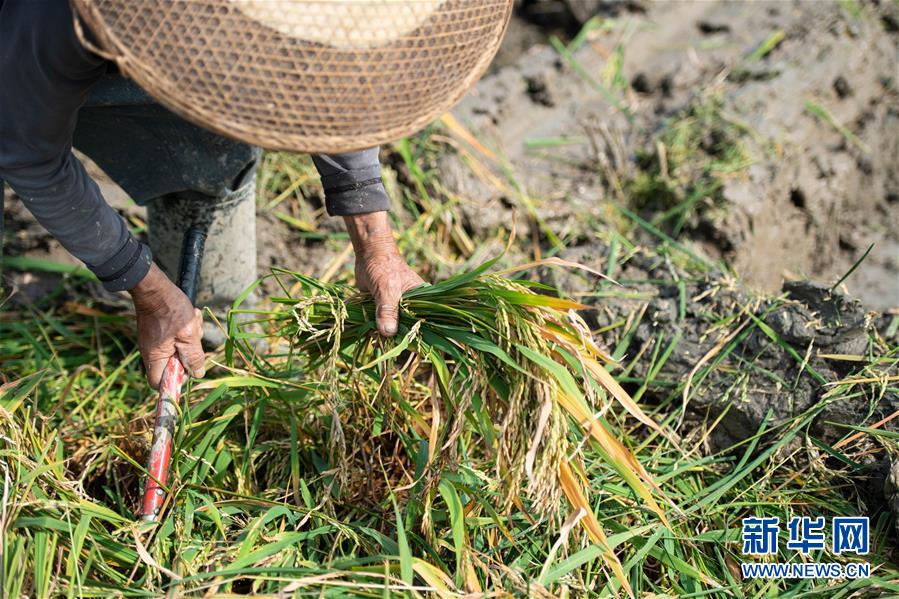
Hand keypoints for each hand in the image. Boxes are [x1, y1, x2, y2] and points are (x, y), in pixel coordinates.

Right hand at [128, 263, 205, 388]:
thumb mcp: (188, 335)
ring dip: (190, 338)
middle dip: (188, 354)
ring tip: (192, 323)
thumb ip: (193, 357)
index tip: (188, 367)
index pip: (159, 383)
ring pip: (177, 349)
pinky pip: (175, 337)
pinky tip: (189, 317)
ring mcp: (154, 341)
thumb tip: (197, 374)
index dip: (175, 380)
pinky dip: (186, 330)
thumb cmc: (171, 310)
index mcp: (155, 357)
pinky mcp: (158, 332)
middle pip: (172, 365)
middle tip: (192, 339)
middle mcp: (151, 352)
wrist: (155, 288)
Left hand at [344, 212, 423, 336]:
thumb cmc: (384, 267)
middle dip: (396, 339)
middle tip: (384, 345)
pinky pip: (380, 323)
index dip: (417, 337)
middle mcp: (411, 307)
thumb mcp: (387, 289)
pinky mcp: (383, 310)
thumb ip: (388, 310)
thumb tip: (388, 333)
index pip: (424, 324)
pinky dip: (373, 328)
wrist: (369, 254)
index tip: (407, 348)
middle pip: (406, 329)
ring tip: (373, 341)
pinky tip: (366, 334)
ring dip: (382, 335)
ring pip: (392, 328)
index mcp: (421, 301)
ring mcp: (397, 309)